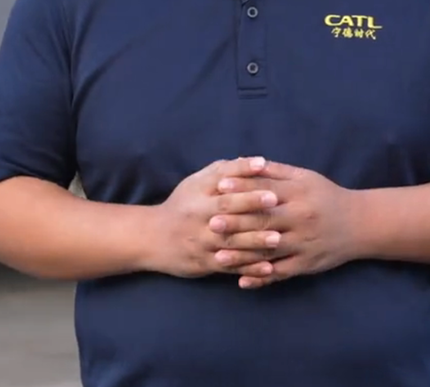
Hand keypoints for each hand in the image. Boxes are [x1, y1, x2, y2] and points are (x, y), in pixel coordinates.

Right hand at [144, 157, 284, 279]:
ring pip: (230, 241)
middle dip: (251, 205)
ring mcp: (201, 241)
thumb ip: (225, 171)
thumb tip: (256, 161)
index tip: (263, 168)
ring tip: (277, 238)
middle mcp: (198, 216)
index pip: (222, 181)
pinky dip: (248, 268)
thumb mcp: (197, 183)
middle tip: (275, 201)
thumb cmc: (183, 205)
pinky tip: (268, 267)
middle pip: (226, 210)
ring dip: (254, 240)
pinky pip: (229, 266)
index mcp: (199, 193)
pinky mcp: (204, 263)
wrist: (152, 237)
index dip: (242, 175)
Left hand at [209, 160, 359, 288]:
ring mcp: (304, 244)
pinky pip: (282, 273)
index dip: (243, 188)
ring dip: (243, 255)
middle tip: (211, 223)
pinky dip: (262, 277)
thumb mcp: (305, 177)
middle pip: (265, 221)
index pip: (267, 191)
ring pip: (270, 251)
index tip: (219, 188)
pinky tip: (242, 280)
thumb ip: (275, 172)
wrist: (361, 224)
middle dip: (237, 223)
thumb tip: (246, 162)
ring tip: (218, 256)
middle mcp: (301, 219)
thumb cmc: (326, 196)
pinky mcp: (307, 264)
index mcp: (299, 194)